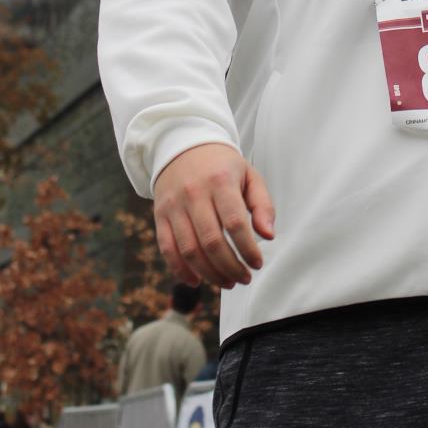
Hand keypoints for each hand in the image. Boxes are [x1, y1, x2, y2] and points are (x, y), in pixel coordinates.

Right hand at [153, 142, 274, 289]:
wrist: (183, 145)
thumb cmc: (222, 166)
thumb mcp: (249, 176)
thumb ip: (263, 205)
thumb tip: (268, 236)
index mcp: (220, 182)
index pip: (234, 223)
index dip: (247, 250)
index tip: (257, 264)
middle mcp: (194, 194)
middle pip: (211, 241)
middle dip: (230, 267)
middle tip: (244, 278)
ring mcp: (174, 205)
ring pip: (189, 249)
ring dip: (210, 273)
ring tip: (227, 282)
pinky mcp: (160, 214)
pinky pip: (167, 248)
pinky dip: (180, 269)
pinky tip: (197, 281)